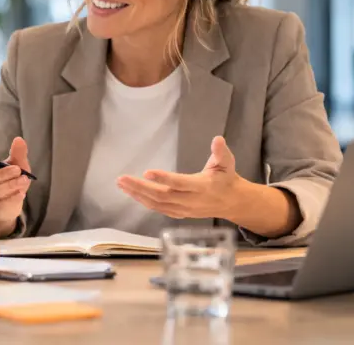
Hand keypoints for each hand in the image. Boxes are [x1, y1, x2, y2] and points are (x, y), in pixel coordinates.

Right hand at [0, 137, 31, 236]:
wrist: (12, 203)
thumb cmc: (10, 180)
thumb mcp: (16, 164)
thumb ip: (17, 153)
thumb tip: (19, 139)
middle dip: (2, 174)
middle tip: (18, 169)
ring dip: (10, 185)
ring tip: (24, 180)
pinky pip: (0, 206)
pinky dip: (12, 199)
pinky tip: (21, 194)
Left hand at [117, 136, 244, 219]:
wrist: (232, 202)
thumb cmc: (226, 178)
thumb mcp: (227, 163)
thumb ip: (221, 152)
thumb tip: (217, 139)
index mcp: (202, 186)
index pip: (180, 183)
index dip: (164, 178)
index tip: (147, 172)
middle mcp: (191, 200)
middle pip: (162, 196)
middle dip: (140, 188)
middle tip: (122, 178)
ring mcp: (184, 209)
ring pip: (157, 204)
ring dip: (137, 194)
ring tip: (121, 184)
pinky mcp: (179, 214)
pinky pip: (158, 209)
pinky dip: (143, 202)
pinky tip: (131, 193)